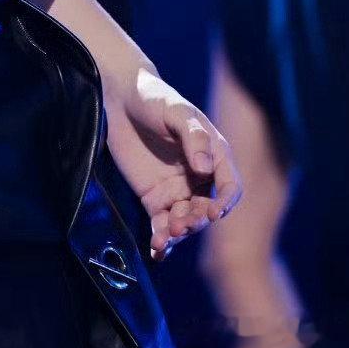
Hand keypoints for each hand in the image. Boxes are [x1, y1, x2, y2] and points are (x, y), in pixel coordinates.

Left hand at [104, 67, 240, 260]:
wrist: (119, 97)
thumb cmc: (154, 97)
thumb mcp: (176, 111)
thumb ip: (193, 137)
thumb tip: (205, 169)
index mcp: (213, 155)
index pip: (229, 186)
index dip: (225, 202)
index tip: (214, 212)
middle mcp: (199, 177)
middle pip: (206, 209)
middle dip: (197, 221)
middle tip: (180, 224)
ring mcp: (177, 190)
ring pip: (186, 221)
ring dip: (178, 233)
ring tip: (163, 237)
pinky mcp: (154, 198)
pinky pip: (162, 224)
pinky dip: (161, 240)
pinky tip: (157, 251)